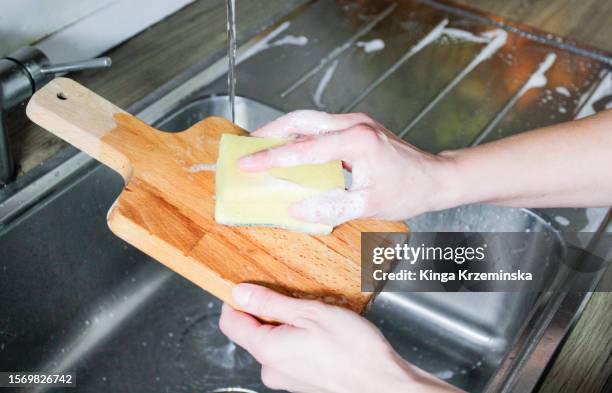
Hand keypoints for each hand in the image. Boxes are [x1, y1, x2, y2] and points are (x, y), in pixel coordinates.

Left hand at [219, 283, 462, 392]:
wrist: (381, 383)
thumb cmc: (353, 350)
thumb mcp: (309, 312)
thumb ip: (270, 302)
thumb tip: (240, 292)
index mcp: (267, 350)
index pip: (230, 322)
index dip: (236, 299)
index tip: (250, 285)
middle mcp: (271, 369)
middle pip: (252, 331)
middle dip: (268, 310)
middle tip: (294, 296)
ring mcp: (286, 378)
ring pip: (273, 341)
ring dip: (287, 324)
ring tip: (314, 315)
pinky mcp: (300, 381)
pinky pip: (289, 353)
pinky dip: (298, 338)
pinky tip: (321, 333)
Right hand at [238, 110, 454, 225]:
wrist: (435, 178)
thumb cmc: (409, 191)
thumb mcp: (369, 206)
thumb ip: (331, 207)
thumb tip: (297, 208)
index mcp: (357, 141)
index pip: (304, 149)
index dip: (272, 158)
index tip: (247, 164)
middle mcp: (354, 124)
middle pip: (301, 120)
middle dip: (270, 131)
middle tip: (247, 146)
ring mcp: (356, 123)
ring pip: (309, 119)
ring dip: (283, 130)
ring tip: (261, 145)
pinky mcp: (357, 128)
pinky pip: (320, 126)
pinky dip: (299, 135)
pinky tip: (290, 148)